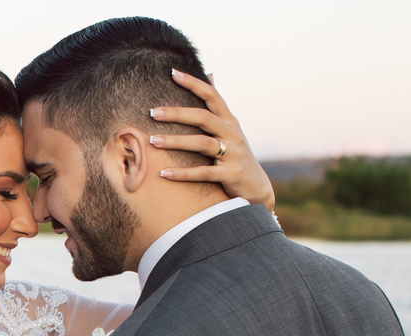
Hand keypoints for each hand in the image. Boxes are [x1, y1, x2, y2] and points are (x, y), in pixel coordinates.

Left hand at [150, 69, 274, 210]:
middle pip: (203, 117)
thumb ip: (217, 106)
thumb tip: (211, 74)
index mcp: (229, 121)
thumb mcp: (230, 129)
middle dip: (177, 113)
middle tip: (152, 112)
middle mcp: (232, 134)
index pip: (212, 96)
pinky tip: (163, 173)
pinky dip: (183, 173)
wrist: (257, 188)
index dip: (194, 83)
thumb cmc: (236, 157)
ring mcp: (233, 154)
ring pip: (202, 143)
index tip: (172, 72)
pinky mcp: (230, 175)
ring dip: (175, 142)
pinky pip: (203, 173)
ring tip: (152, 141)